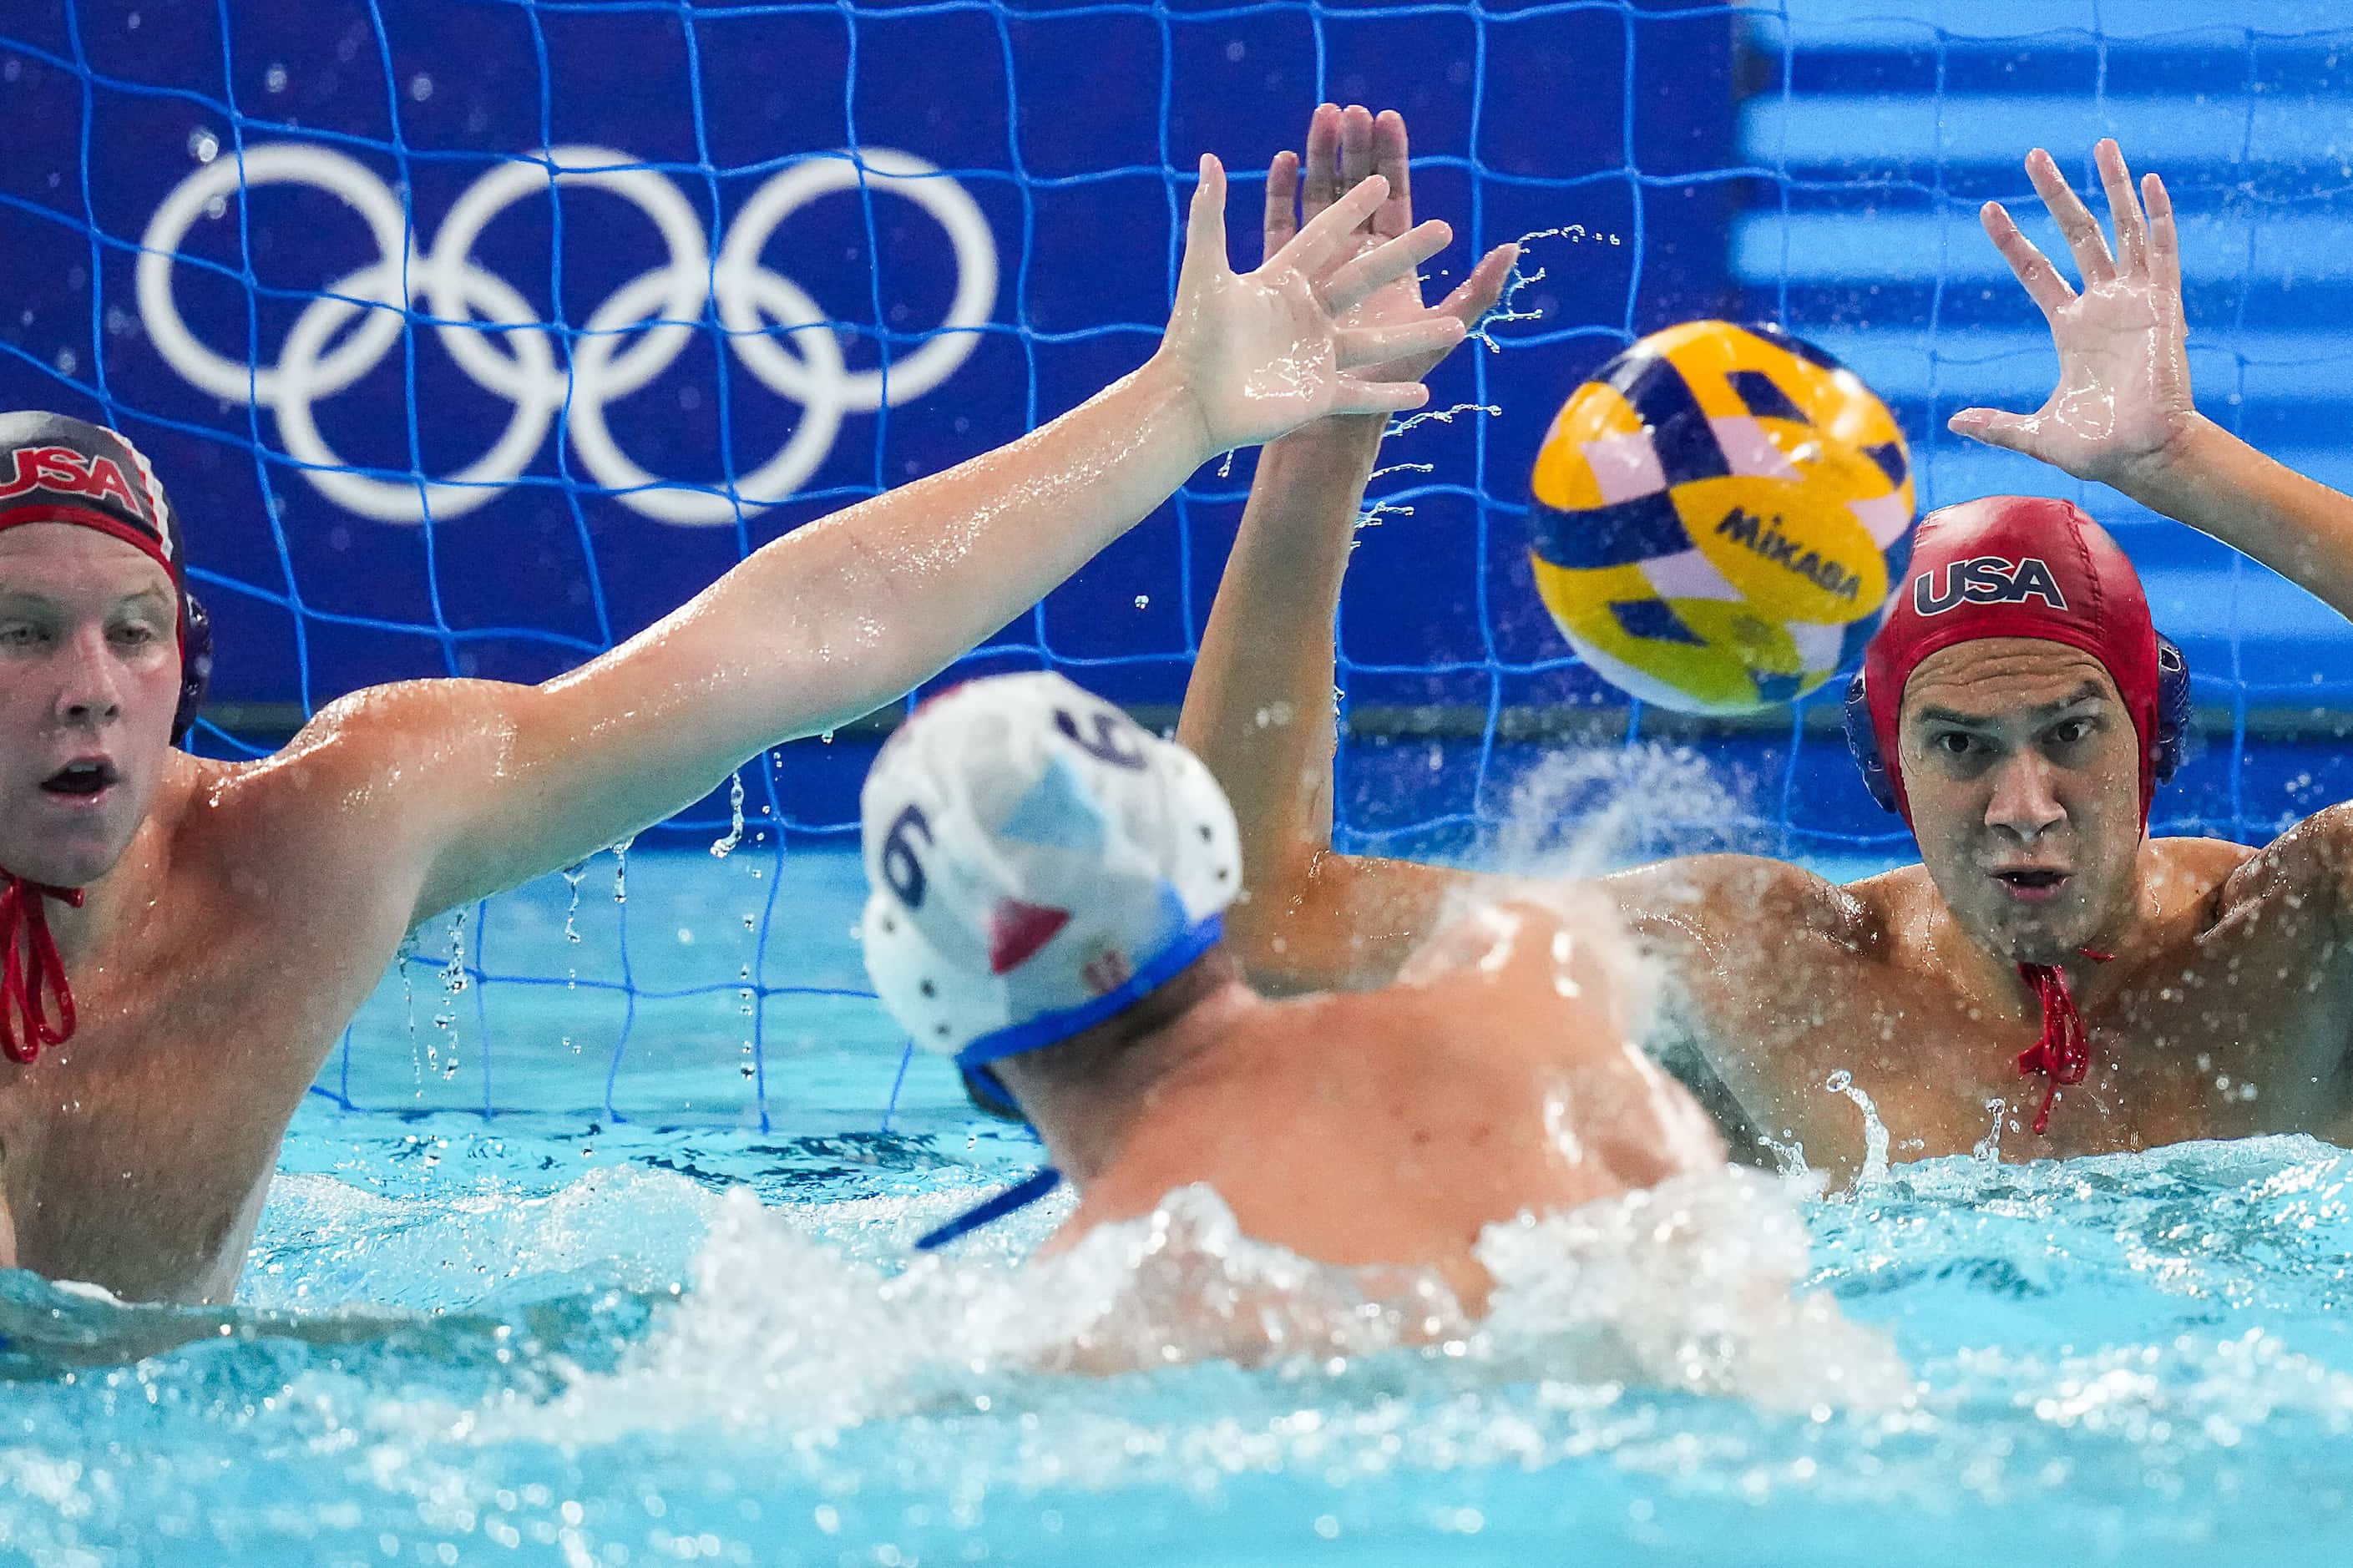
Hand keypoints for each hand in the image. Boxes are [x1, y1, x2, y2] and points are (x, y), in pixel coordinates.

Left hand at [1156, 151, 1465, 454]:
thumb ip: (1210, 217)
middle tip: (1443, 229)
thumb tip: (1208, 160)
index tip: (1382, 178)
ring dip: (1417, 336)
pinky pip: (1364, 397)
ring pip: (1380, 342)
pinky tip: (1423, 400)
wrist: (1189, 403)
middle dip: (1406, 252)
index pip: (1327, 232)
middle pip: (1366, 274)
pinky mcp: (1319, 394)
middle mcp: (1309, 313)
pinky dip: (1391, 398)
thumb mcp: (1205, 273)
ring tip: (1453, 331)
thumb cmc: (1192, 338)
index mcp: (1286, 280)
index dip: (1352, 204)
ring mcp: (1318, 355)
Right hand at [1266, 105, 1519, 401]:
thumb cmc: (1390, 382)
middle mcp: (1352, 259)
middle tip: (1349, 109)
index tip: (1388, 117)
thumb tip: (1512, 249)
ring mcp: (1314, 267)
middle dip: (1351, 148)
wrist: (1336, 422)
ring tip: (1321, 118)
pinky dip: (1280, 193)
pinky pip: (1278, 228)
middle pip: (1352, 189)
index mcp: (1388, 263)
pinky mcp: (1280, 283)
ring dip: (1318, 158)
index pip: (1392, 198)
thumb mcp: (1439, 336)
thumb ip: (1478, 293)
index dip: (1390, 158)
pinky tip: (1284, 161)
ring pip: (1316, 199)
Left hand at [1948, 139, 2198, 492]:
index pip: (2035, 271)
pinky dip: (2159, 217)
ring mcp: (2133, 302)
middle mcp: (2101, 306)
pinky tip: (2151, 182)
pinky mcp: (2164, 307)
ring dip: (2114, 187)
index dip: (2012, 240)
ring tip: (2101, 144)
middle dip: (2056, 195)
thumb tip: (1953, 422)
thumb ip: (1996, 424)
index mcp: (2070, 329)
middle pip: (2076, 235)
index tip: (1988, 208)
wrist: (2141, 458)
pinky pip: (2163, 253)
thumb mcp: (2035, 434)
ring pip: (2122, 230)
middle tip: (2033, 155)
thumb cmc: (2096, 450)